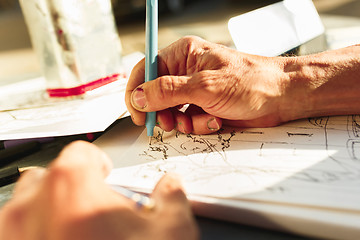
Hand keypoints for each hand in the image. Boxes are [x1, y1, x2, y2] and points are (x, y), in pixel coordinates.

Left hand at [0, 141, 198, 239]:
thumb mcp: (172, 233)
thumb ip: (172, 196)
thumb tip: (171, 185)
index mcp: (72, 188)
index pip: (81, 153)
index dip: (99, 162)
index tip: (107, 175)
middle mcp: (32, 211)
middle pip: (48, 176)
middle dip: (72, 185)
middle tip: (96, 208)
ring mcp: (13, 239)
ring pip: (25, 206)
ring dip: (48, 209)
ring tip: (79, 231)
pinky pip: (15, 236)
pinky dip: (36, 235)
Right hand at [125, 36, 289, 134]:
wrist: (280, 98)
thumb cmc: (251, 81)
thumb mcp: (205, 86)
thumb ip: (168, 91)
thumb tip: (139, 96)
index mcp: (183, 55)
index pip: (146, 69)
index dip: (137, 91)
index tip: (137, 112)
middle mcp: (186, 72)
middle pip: (156, 94)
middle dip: (163, 112)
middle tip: (170, 122)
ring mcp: (195, 91)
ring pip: (171, 111)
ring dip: (183, 121)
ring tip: (200, 119)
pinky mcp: (204, 107)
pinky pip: (188, 121)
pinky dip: (199, 125)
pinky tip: (214, 120)